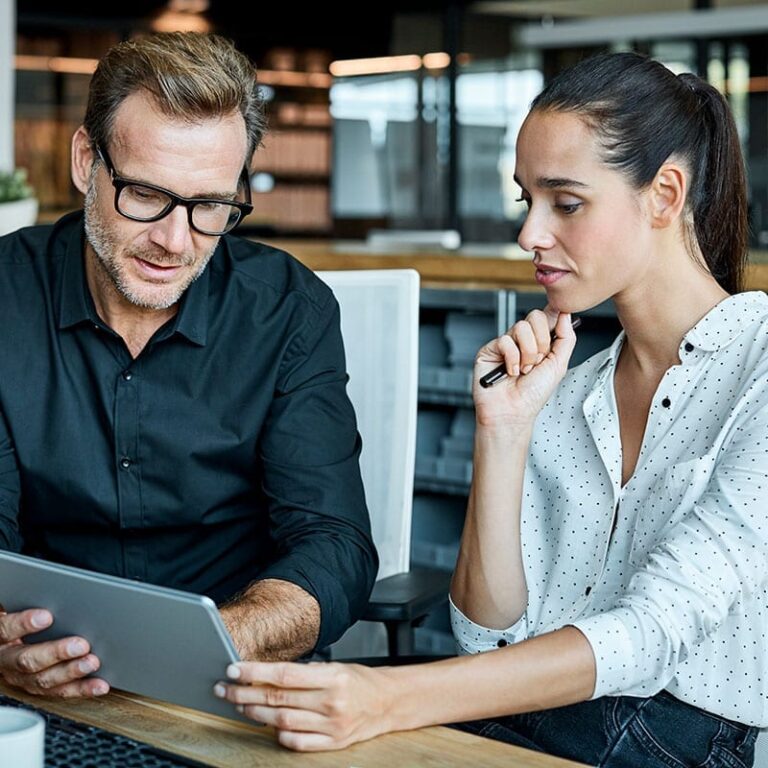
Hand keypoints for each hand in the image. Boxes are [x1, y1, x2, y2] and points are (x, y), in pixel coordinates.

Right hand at [0, 608, 108, 697]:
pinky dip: (81, 688)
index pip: (5, 630)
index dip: (24, 624)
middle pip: (27, 660)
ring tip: (92, 662)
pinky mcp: (37, 687)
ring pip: (43, 680)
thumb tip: (47, 589)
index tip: (46, 617)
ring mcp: (21, 677)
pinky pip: (59, 691)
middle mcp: (6, 660)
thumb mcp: (14, 607)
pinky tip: (99, 684)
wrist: (5, 645)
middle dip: (56, 653)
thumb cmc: (16, 618)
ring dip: (71, 672)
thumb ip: (27, 600)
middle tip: (81, 645)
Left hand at [215, 660, 394, 750]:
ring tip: (240, 705)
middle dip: (245, 693)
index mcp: (333, 677)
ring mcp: (331, 726)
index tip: (233, 669)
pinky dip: (279, 735)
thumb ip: (304, 672)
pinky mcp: (332, 744)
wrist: (387, 703)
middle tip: (225, 689)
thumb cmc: (359, 681)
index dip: (255, 672)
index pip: (284, 675)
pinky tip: (268, 726)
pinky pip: (297, 743)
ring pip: (282, 722)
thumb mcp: (335, 667)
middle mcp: (332, 702)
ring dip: (256, 714)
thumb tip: (265, 674)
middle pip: (278, 699)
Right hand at [473, 306, 576, 426]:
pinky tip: (510, 372)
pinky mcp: (490, 349)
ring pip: (521, 327)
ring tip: (524, 370)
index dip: (554, 314)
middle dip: (542, 342)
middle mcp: (523, 341)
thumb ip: (566, 339)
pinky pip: (505, 341)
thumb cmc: (533, 395)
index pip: (547, 317)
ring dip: (528, 353)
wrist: (513, 411)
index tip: (560, 318)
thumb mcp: (559, 365)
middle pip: (535, 317)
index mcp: (540, 342)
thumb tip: (565, 315)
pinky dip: (512, 359)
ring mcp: (506, 344)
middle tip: (538, 361)